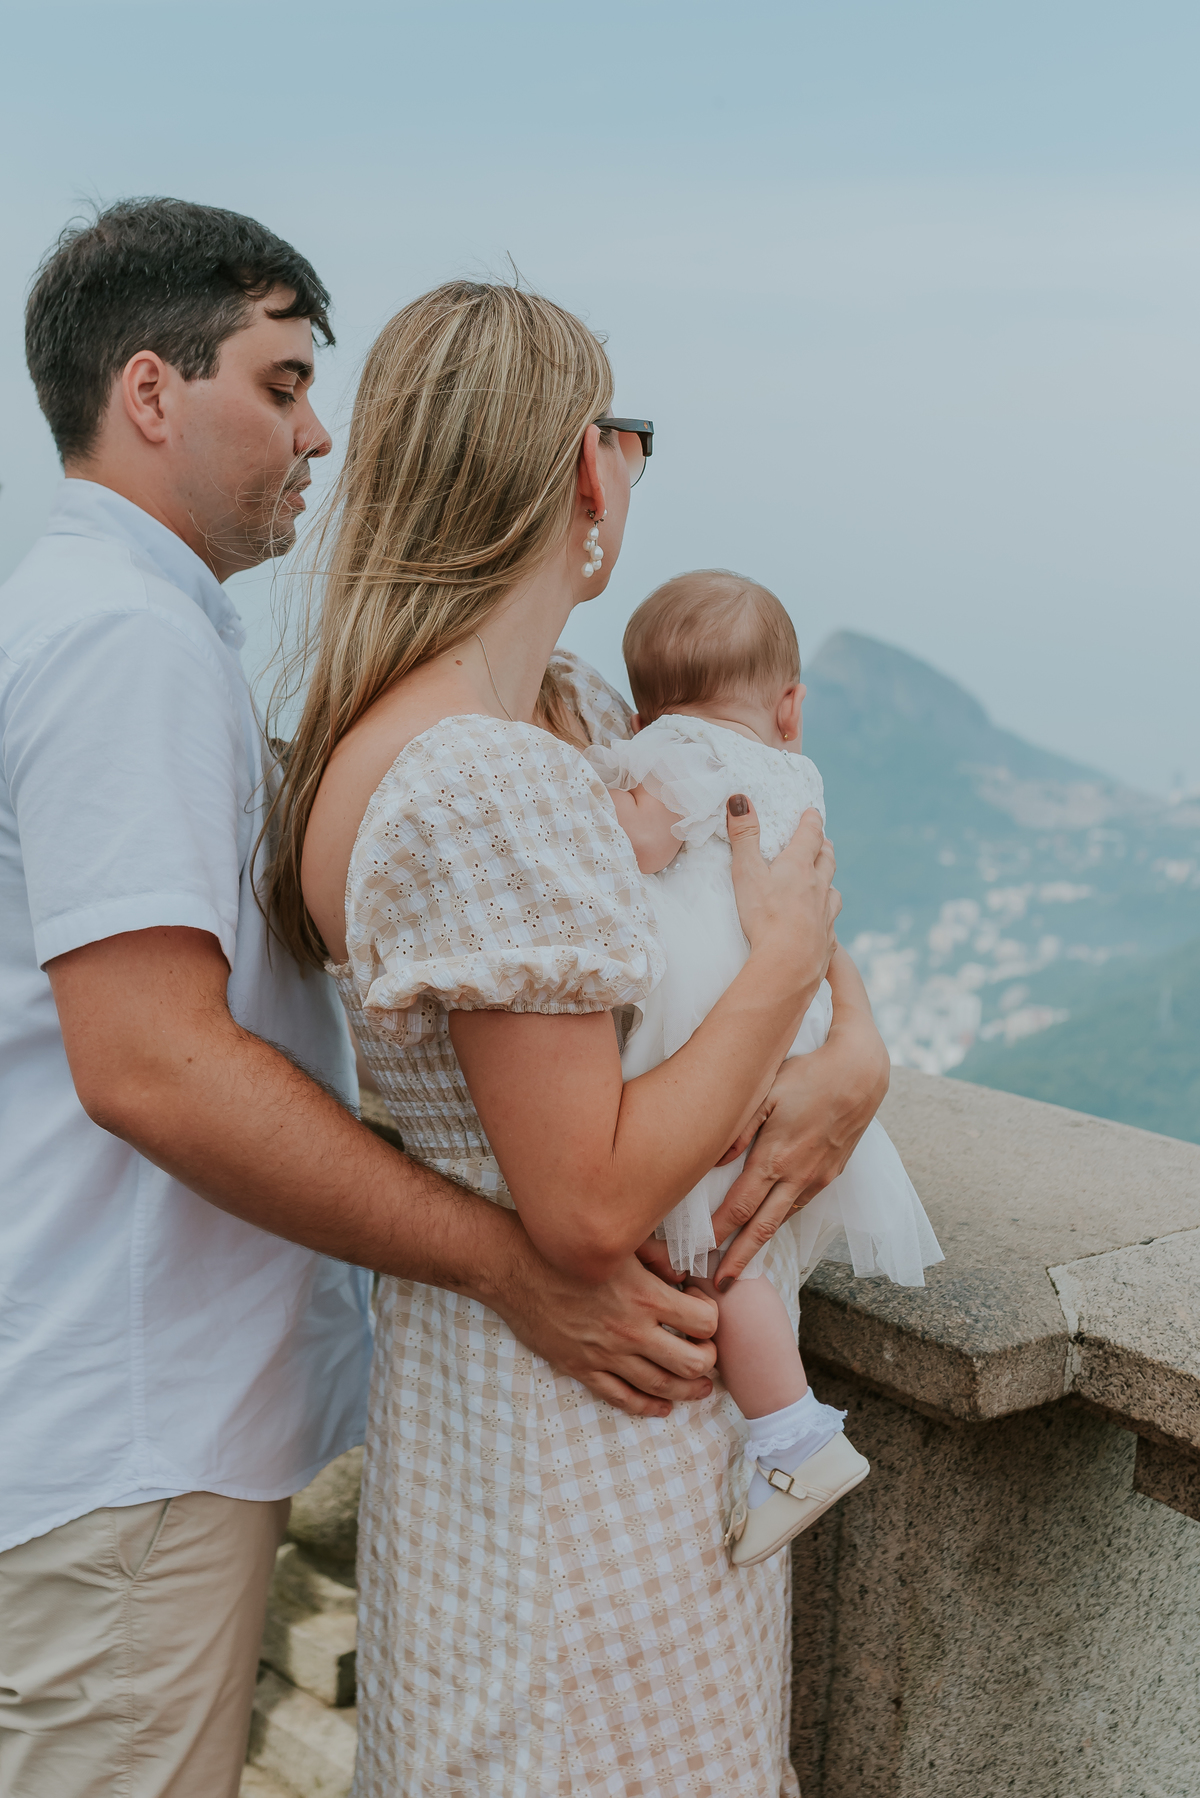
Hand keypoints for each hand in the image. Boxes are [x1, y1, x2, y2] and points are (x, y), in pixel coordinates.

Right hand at [488, 1237, 718, 1417]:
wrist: (514, 1267)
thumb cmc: (566, 1249)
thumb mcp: (619, 1244)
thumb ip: (657, 1257)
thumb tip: (683, 1274)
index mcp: (644, 1296)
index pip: (704, 1322)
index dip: (710, 1316)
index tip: (699, 1307)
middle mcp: (630, 1330)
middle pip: (692, 1363)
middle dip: (708, 1360)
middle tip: (706, 1351)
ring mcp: (606, 1354)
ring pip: (662, 1386)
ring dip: (688, 1390)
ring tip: (700, 1388)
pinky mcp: (582, 1367)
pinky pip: (622, 1397)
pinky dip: (648, 1406)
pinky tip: (662, 1406)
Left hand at [707, 946, 889, 1285]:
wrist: (862, 1074)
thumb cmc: (807, 1075)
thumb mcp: (766, 1090)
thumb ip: (738, 1126)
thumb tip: (712, 1160)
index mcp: (777, 1158)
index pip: (740, 1208)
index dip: (719, 1235)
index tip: (698, 1257)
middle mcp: (798, 1176)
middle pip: (762, 1228)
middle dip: (739, 1259)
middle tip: (718, 1288)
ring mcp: (817, 1179)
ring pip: (782, 1221)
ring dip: (759, 1245)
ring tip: (737, 1267)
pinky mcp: (829, 1175)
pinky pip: (798, 1207)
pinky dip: (779, 1225)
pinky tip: (767, 1231)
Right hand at [727, 798, 839, 992]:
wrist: (789, 964)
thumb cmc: (765, 916)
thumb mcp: (747, 872)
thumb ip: (744, 836)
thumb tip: (740, 799)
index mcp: (799, 868)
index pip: (810, 836)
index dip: (811, 822)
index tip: (812, 812)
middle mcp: (819, 887)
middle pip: (827, 861)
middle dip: (824, 847)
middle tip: (824, 840)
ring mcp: (826, 915)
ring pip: (833, 891)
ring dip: (829, 881)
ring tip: (826, 880)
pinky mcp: (827, 941)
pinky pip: (831, 923)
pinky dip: (828, 916)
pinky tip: (823, 923)